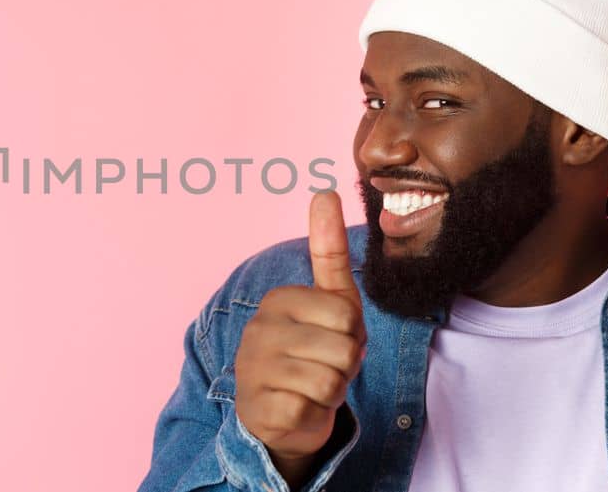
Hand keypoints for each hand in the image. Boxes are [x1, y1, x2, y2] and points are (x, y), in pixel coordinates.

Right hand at [233, 191, 367, 483]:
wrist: (282, 414)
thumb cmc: (314, 351)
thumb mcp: (331, 302)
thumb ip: (328, 250)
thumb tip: (325, 191)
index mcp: (279, 300)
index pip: (348, 316)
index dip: (354, 336)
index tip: (333, 340)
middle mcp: (259, 330)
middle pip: (343, 350)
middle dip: (345, 367)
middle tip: (324, 368)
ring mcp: (254, 371)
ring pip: (329, 381)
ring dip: (332, 392)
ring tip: (313, 389)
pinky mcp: (259, 410)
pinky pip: (312, 411)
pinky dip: (316, 416)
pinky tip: (300, 410)